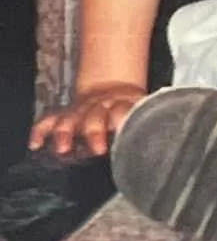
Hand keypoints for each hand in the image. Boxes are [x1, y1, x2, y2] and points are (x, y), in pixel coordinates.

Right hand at [31, 81, 147, 157]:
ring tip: (63, 150)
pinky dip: (40, 131)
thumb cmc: (131, 110)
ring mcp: (81, 110)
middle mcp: (100, 107)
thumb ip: (146, 126)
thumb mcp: (143, 113)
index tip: (126, 133)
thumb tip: (157, 144)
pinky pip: (49, 121)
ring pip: (70, 120)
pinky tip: (35, 144)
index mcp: (124, 105)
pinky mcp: (66, 114)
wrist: (116, 90)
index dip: (124, 121)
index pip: (124, 111)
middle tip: (98, 150)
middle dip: (95, 133)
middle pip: (96, 118)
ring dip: (65, 135)